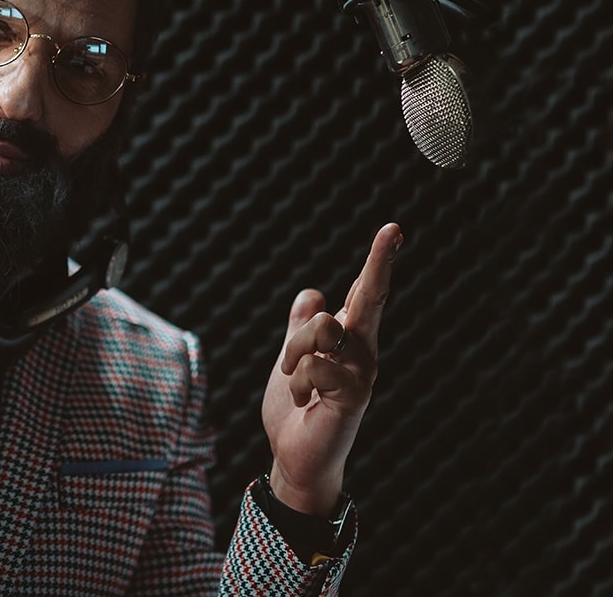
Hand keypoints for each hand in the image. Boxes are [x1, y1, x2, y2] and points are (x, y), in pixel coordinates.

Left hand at [260, 222, 402, 515]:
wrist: (295, 457)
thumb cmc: (296, 412)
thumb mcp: (292, 361)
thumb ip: (301, 330)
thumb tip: (312, 294)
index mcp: (349, 339)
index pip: (364, 293)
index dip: (377, 261)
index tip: (392, 229)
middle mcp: (363, 350)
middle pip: (368, 297)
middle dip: (379, 262)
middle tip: (393, 228)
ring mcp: (363, 371)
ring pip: (321, 327)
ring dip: (294, 352)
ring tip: (296, 381)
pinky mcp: (355, 393)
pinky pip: (313, 364)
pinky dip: (297, 382)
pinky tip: (306, 402)